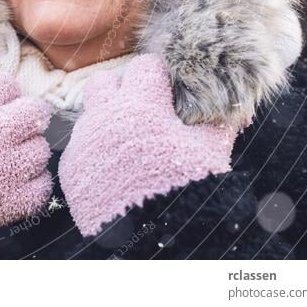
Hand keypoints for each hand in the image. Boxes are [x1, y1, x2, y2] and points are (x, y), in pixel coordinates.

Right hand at [0, 71, 52, 258]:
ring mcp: (5, 170)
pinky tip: (14, 188)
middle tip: (15, 130)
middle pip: (36, 110)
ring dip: (29, 155)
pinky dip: (32, 187)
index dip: (3, 93)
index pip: (5, 83)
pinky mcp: (10, 204)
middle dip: (28, 117)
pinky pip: (42, 187)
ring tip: (9, 163)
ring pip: (41, 150)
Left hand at [59, 53, 240, 236]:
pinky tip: (115, 175)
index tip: (167, 94)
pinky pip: (80, 151)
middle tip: (142, 114)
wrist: (150, 240)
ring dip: (107, 125)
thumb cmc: (186, 189)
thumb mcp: (211, 153)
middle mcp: (104, 117)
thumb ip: (219, 123)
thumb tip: (235, 108)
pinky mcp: (70, 170)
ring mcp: (83, 143)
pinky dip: (96, 156)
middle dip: (121, 91)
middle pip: (103, 82)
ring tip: (131, 150)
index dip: (158, 78)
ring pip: (89, 117)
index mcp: (139, 105)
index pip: (143, 66)